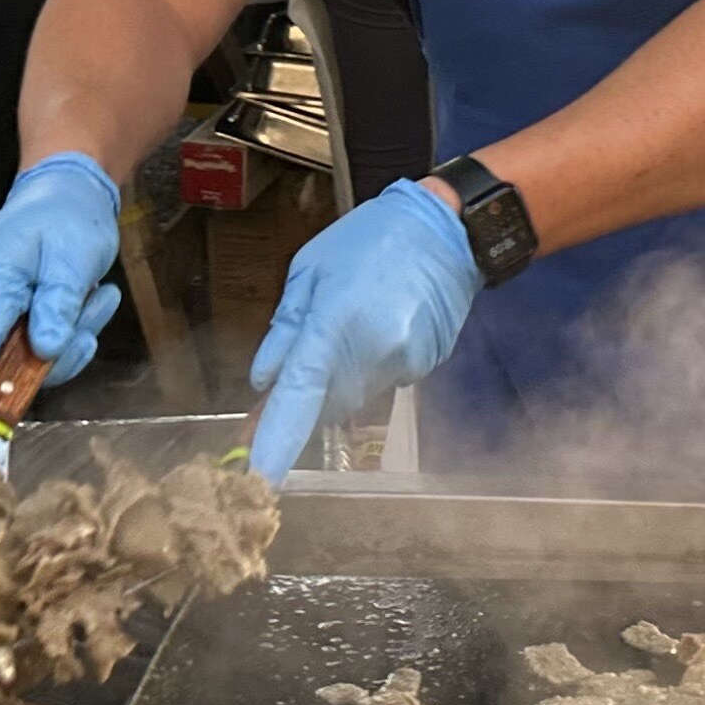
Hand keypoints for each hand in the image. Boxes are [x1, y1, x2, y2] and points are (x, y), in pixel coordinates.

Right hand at [0, 152, 125, 426]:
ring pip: (31, 358)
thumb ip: (58, 305)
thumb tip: (44, 350)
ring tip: (93, 294)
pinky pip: (36, 349)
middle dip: (61, 345)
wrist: (64, 195)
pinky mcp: (2, 318)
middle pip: (11, 360)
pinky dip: (66, 333)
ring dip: (71, 335)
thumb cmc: (65, 218)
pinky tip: (83, 302)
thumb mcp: (74, 258)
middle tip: (92, 304)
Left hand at [245, 178, 480, 482]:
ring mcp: (404, 361)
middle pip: (326, 405)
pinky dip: (370, 366)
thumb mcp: (309, 270)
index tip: (258, 476)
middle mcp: (373, 350)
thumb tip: (264, 384)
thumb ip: (286, 331)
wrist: (445, 228)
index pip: (300, 395)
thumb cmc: (370, 238)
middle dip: (308, 396)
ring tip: (351, 322)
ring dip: (340, 377)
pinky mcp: (425, 365)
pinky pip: (382, 381)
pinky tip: (379, 325)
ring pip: (354, 396)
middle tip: (299, 361)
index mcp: (336, 320)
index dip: (276, 439)